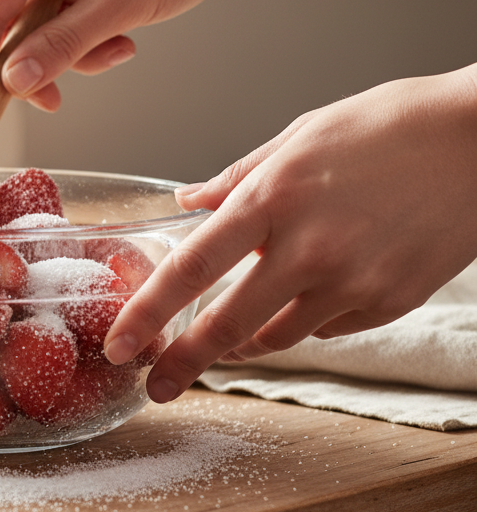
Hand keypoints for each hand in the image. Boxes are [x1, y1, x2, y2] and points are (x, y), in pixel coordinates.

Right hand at [0, 0, 252, 114]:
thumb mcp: (121, 6)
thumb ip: (62, 46)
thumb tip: (13, 83)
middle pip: (6, 22)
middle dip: (31, 65)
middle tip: (54, 102)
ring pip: (37, 29)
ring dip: (69, 55)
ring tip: (118, 51)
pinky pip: (61, 21)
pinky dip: (85, 42)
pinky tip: (122, 40)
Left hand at [103, 65, 476, 402]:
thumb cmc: (388, 125)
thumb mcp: (299, 135)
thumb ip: (237, 178)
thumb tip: (188, 203)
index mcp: (272, 199)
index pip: (191, 269)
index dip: (148, 313)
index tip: (121, 344)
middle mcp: (308, 249)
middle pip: (228, 325)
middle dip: (184, 362)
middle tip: (157, 386)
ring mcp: (354, 283)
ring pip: (278, 336)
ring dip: (246, 339)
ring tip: (230, 333)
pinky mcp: (392, 302)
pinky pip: (329, 328)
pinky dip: (306, 319)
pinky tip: (310, 293)